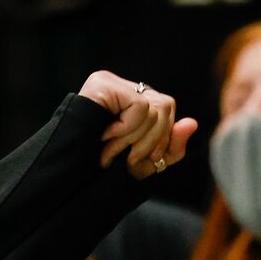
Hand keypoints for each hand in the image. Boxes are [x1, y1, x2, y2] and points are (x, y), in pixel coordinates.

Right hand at [76, 72, 194, 179]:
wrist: (67, 177)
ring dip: (135, 140)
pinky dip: (127, 131)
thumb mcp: (145, 162)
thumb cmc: (101, 170)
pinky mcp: (102, 84)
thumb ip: (171, 147)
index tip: (148, 161)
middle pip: (165, 105)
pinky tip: (104, 138)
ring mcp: (110, 82)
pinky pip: (138, 106)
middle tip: (130, 161)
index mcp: (131, 100)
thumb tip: (193, 123)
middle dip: (153, 140)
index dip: (164, 137)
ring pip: (153, 107)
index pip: (166, 108)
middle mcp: (122, 87)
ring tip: (110, 153)